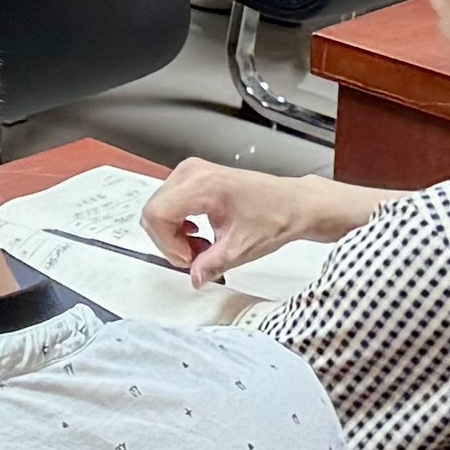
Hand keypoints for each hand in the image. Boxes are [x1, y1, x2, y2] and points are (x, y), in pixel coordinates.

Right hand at [148, 160, 367, 270]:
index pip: (156, 214)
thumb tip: (194, 277)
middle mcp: (193, 173)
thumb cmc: (276, 215)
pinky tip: (200, 235)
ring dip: (175, 235)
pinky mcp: (195, 177)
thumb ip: (211, 265)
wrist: (294, 203)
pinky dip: (179, 224)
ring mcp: (192, 172)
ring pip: (160, 209)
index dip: (167, 243)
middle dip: (170, 242)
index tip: (189, 258)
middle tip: (196, 258)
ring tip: (202, 248)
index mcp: (203, 186)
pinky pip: (170, 203)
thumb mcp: (241, 248)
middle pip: (154, 212)